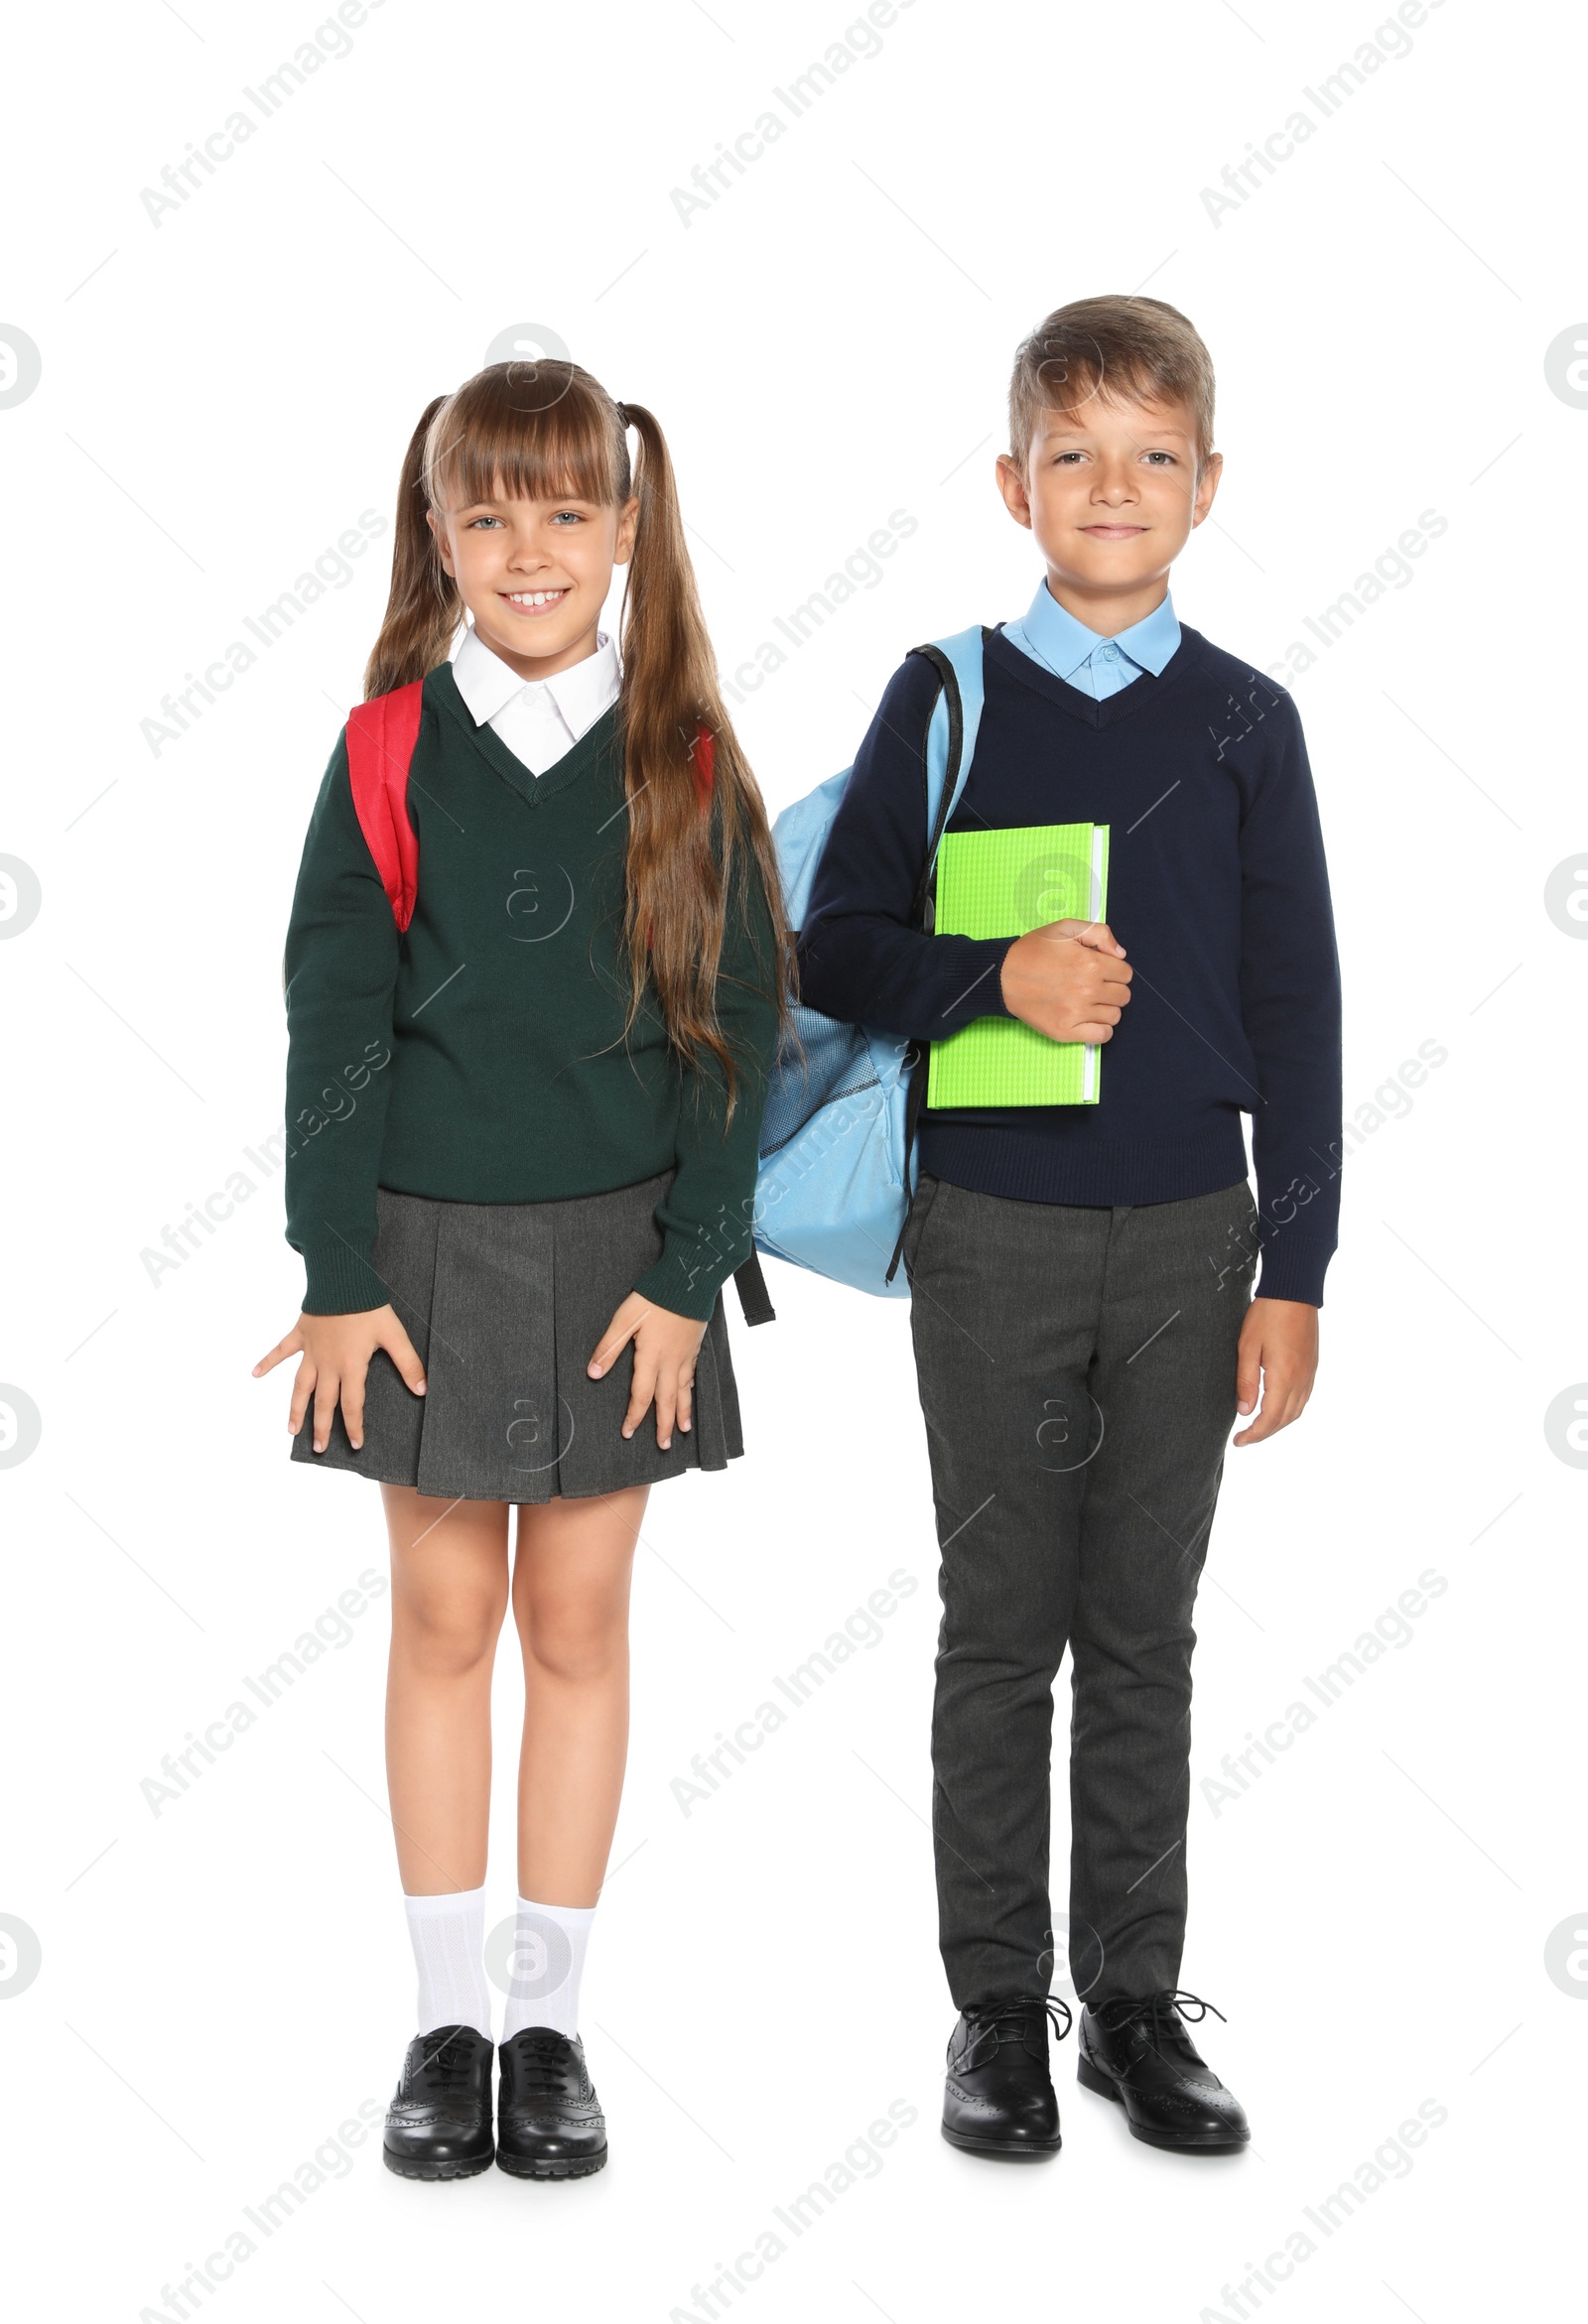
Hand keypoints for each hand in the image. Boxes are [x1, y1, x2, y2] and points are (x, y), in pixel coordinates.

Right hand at [253, 1304, 425, 1452]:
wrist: (343, 1279)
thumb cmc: (370, 1307)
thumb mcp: (394, 1335)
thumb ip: (408, 1363)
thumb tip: (421, 1389)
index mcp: (350, 1366)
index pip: (352, 1404)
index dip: (354, 1426)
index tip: (356, 1444)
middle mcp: (327, 1364)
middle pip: (323, 1403)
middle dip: (322, 1428)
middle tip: (319, 1449)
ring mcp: (311, 1350)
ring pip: (300, 1386)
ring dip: (295, 1408)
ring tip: (291, 1430)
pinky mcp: (300, 1334)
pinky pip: (281, 1350)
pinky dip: (268, 1361)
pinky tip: (255, 1374)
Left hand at [588, 1293, 706, 1450]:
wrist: (690, 1280)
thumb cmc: (655, 1296)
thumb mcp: (625, 1319)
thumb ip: (609, 1347)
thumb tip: (593, 1373)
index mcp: (650, 1357)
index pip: (641, 1395)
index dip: (634, 1416)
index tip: (628, 1432)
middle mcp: (670, 1362)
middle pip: (666, 1401)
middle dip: (664, 1425)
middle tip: (663, 1445)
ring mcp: (685, 1355)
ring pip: (683, 1392)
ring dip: (682, 1413)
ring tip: (683, 1431)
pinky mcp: (694, 1347)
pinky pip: (692, 1376)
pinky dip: (690, 1391)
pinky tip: (689, 1395)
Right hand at [1000, 918, 1132, 1043]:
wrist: (1003, 976)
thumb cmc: (1033, 951)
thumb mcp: (1065, 928)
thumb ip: (1099, 933)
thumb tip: (1121, 954)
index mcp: (1090, 963)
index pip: (1126, 974)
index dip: (1116, 970)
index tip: (1102, 971)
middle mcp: (1087, 989)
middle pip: (1123, 996)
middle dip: (1113, 989)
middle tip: (1094, 986)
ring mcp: (1076, 1013)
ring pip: (1114, 1016)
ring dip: (1106, 1008)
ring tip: (1089, 1001)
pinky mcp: (1066, 1031)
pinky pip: (1102, 1036)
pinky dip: (1101, 1029)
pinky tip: (1088, 1019)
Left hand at [1233, 1297, 1317, 1445]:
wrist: (1294, 1291)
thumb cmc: (1267, 1315)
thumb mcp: (1247, 1347)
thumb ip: (1246, 1381)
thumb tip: (1245, 1411)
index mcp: (1284, 1377)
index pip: (1270, 1419)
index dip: (1254, 1435)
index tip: (1238, 1442)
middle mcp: (1301, 1379)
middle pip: (1285, 1419)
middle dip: (1265, 1433)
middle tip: (1245, 1438)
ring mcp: (1310, 1373)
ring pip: (1297, 1411)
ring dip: (1278, 1424)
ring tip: (1258, 1427)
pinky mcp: (1312, 1365)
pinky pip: (1303, 1397)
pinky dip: (1289, 1410)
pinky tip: (1276, 1407)